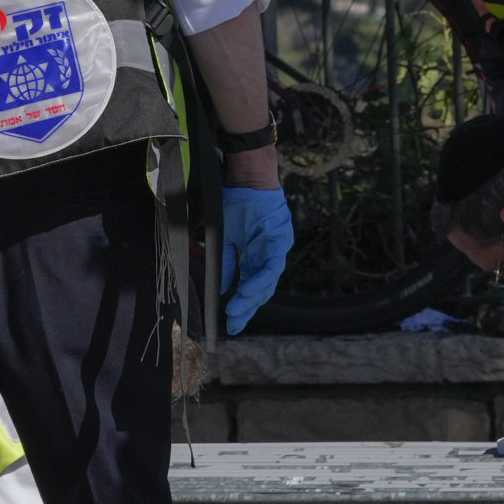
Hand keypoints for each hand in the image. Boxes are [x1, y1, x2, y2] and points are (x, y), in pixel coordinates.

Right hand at [219, 185, 293, 335]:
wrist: (247, 179)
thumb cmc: (237, 203)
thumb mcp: (226, 239)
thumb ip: (227, 264)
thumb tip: (223, 289)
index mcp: (255, 257)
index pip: (250, 288)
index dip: (242, 307)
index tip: (231, 324)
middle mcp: (268, 257)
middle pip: (260, 291)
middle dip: (246, 309)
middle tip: (233, 325)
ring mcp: (276, 250)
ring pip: (268, 282)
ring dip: (252, 298)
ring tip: (237, 310)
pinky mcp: (280, 241)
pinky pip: (271, 266)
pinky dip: (260, 280)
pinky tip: (247, 291)